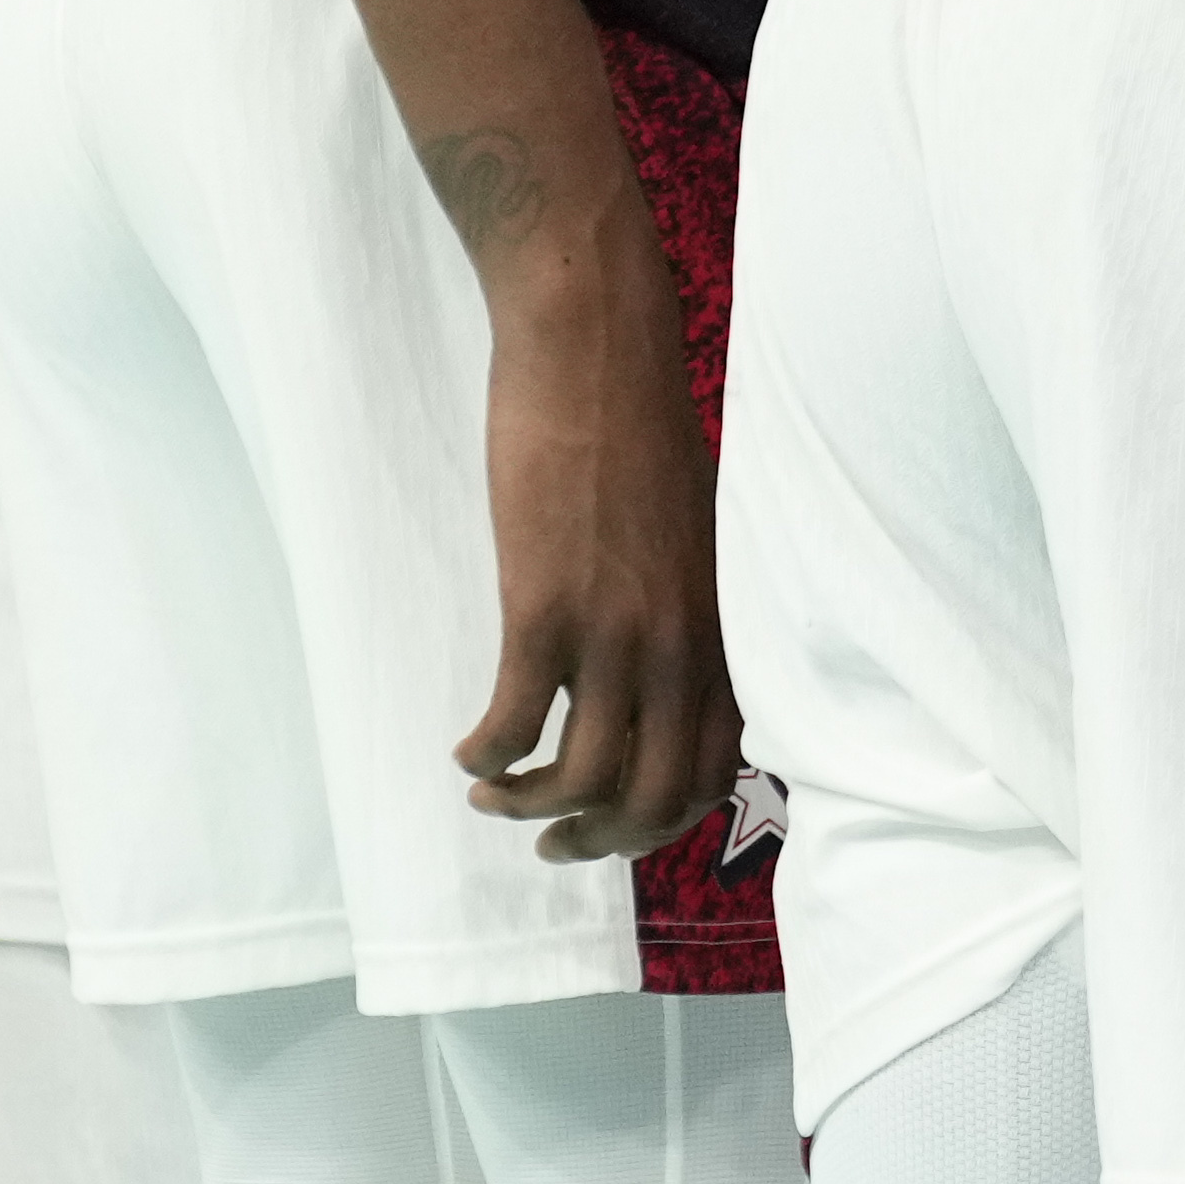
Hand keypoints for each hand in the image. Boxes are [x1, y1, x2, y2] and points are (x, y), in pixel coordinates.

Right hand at [463, 229, 739, 864]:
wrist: (595, 343)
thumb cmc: (636, 424)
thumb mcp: (692, 527)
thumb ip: (685, 599)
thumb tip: (669, 655)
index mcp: (718, 621)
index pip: (719, 766)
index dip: (665, 818)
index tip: (614, 820)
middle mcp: (680, 639)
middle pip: (657, 795)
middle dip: (599, 840)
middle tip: (548, 840)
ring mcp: (616, 627)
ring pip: (586, 779)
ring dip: (529, 808)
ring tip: (492, 794)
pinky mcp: (545, 604)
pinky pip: (517, 724)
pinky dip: (486, 757)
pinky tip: (466, 748)